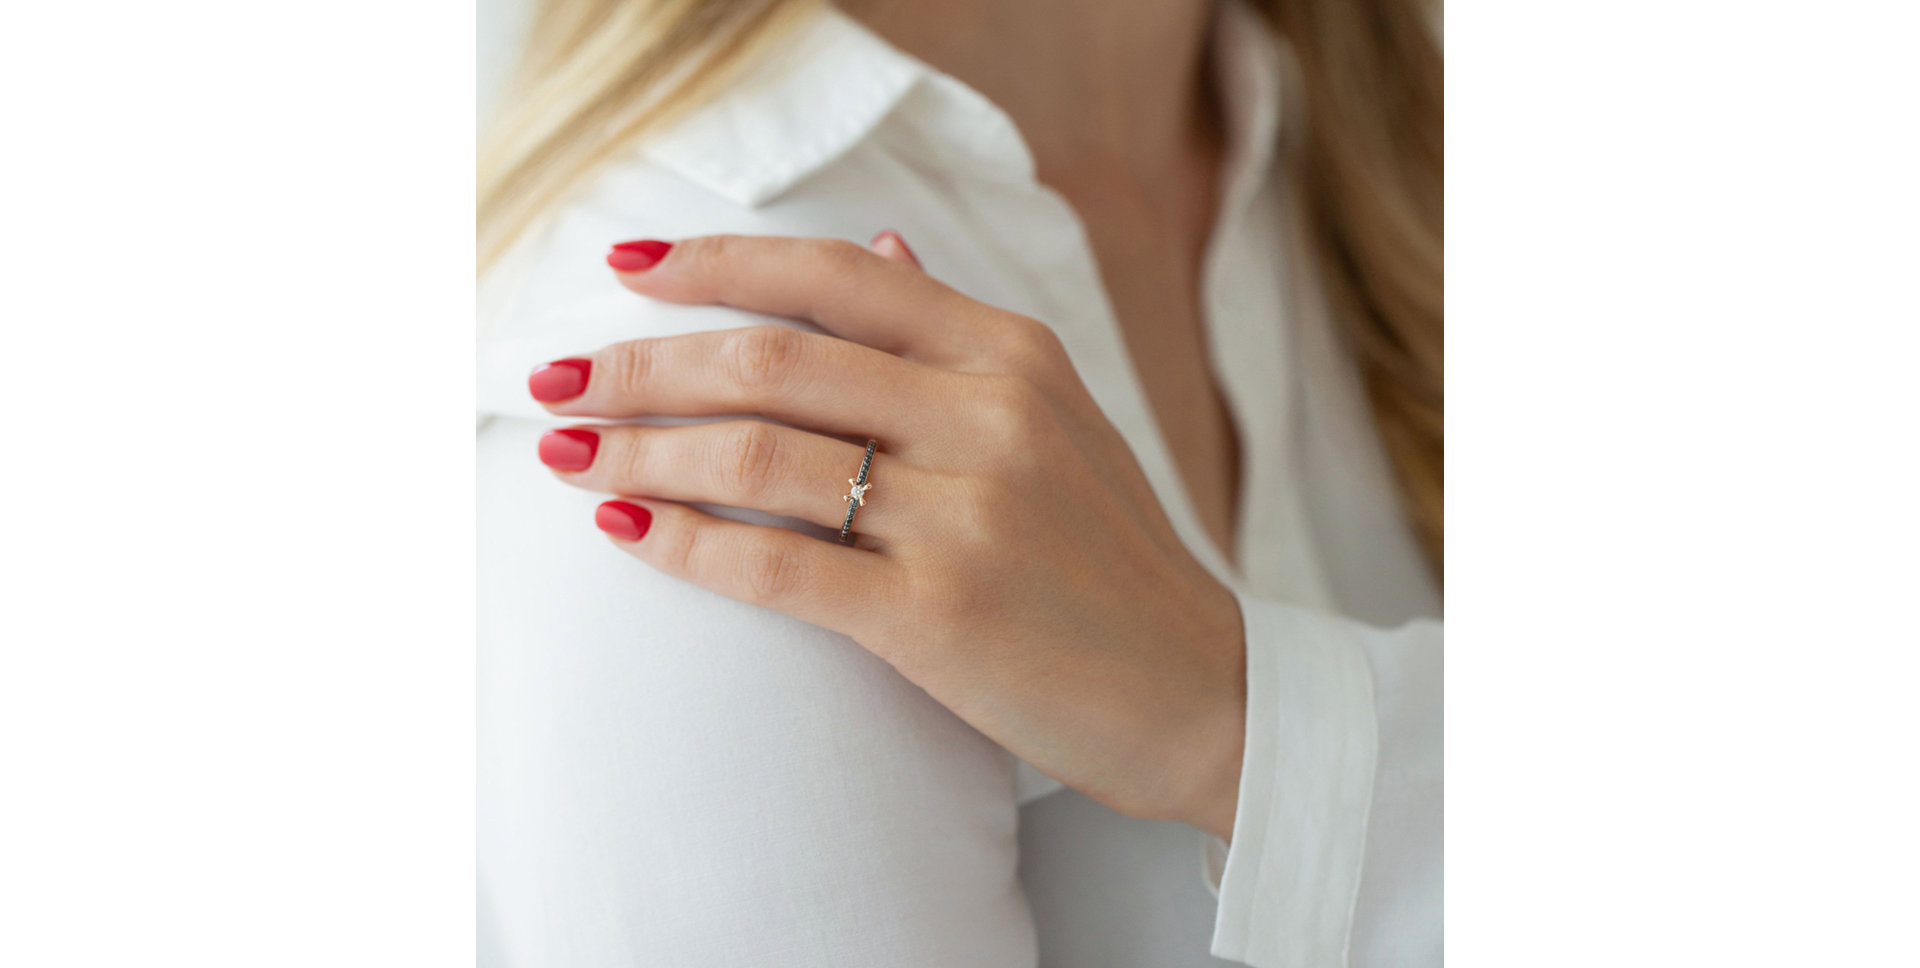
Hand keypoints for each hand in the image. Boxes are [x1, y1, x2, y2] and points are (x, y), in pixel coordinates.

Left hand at [528, 233, 1246, 837]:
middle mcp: (988, 415)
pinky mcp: (938, 613)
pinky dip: (681, 541)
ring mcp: (966, 513)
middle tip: (555, 378)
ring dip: (638, 448)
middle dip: (641, 363)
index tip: (625, 270)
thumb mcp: (1058, 417)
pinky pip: (776, 564)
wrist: (1197, 692)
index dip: (715, 264)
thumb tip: (878, 252)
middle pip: (771, 359)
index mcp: (1011, 354)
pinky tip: (621, 527)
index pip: (832, 276)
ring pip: (757, 453)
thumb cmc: (1109, 557)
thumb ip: (959, 336)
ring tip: (561, 452)